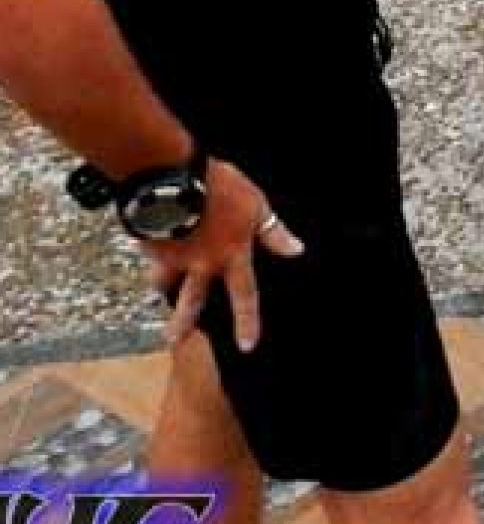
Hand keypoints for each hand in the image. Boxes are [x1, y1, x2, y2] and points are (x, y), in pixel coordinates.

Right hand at [143, 157, 302, 353]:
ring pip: (163, 279)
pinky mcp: (147, 242)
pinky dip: (152, 250)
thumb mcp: (256, 207)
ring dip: (160, 286)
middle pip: (191, 300)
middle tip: (173, 339)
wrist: (171, 176)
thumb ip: (273, 232)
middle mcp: (199, 263)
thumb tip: (296, 250)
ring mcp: (170, 255)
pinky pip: (151, 252)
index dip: (247, 322)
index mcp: (230, 256)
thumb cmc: (219, 188)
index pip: (244, 297)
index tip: (247, 346)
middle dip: (182, 322)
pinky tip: (151, 241)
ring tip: (157, 292)